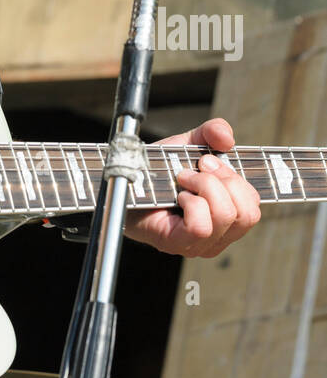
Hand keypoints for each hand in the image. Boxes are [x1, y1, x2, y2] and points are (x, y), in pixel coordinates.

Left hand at [124, 117, 260, 256]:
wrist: (124, 180)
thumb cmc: (158, 169)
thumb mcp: (189, 143)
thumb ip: (212, 133)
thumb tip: (227, 139)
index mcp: (228, 215)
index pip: (254, 206)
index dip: (236, 178)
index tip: (208, 160)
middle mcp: (219, 235)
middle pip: (247, 213)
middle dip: (222, 180)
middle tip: (194, 169)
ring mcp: (200, 244)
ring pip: (225, 217)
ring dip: (204, 187)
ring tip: (182, 179)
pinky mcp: (179, 245)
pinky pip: (201, 227)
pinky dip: (191, 203)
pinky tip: (177, 196)